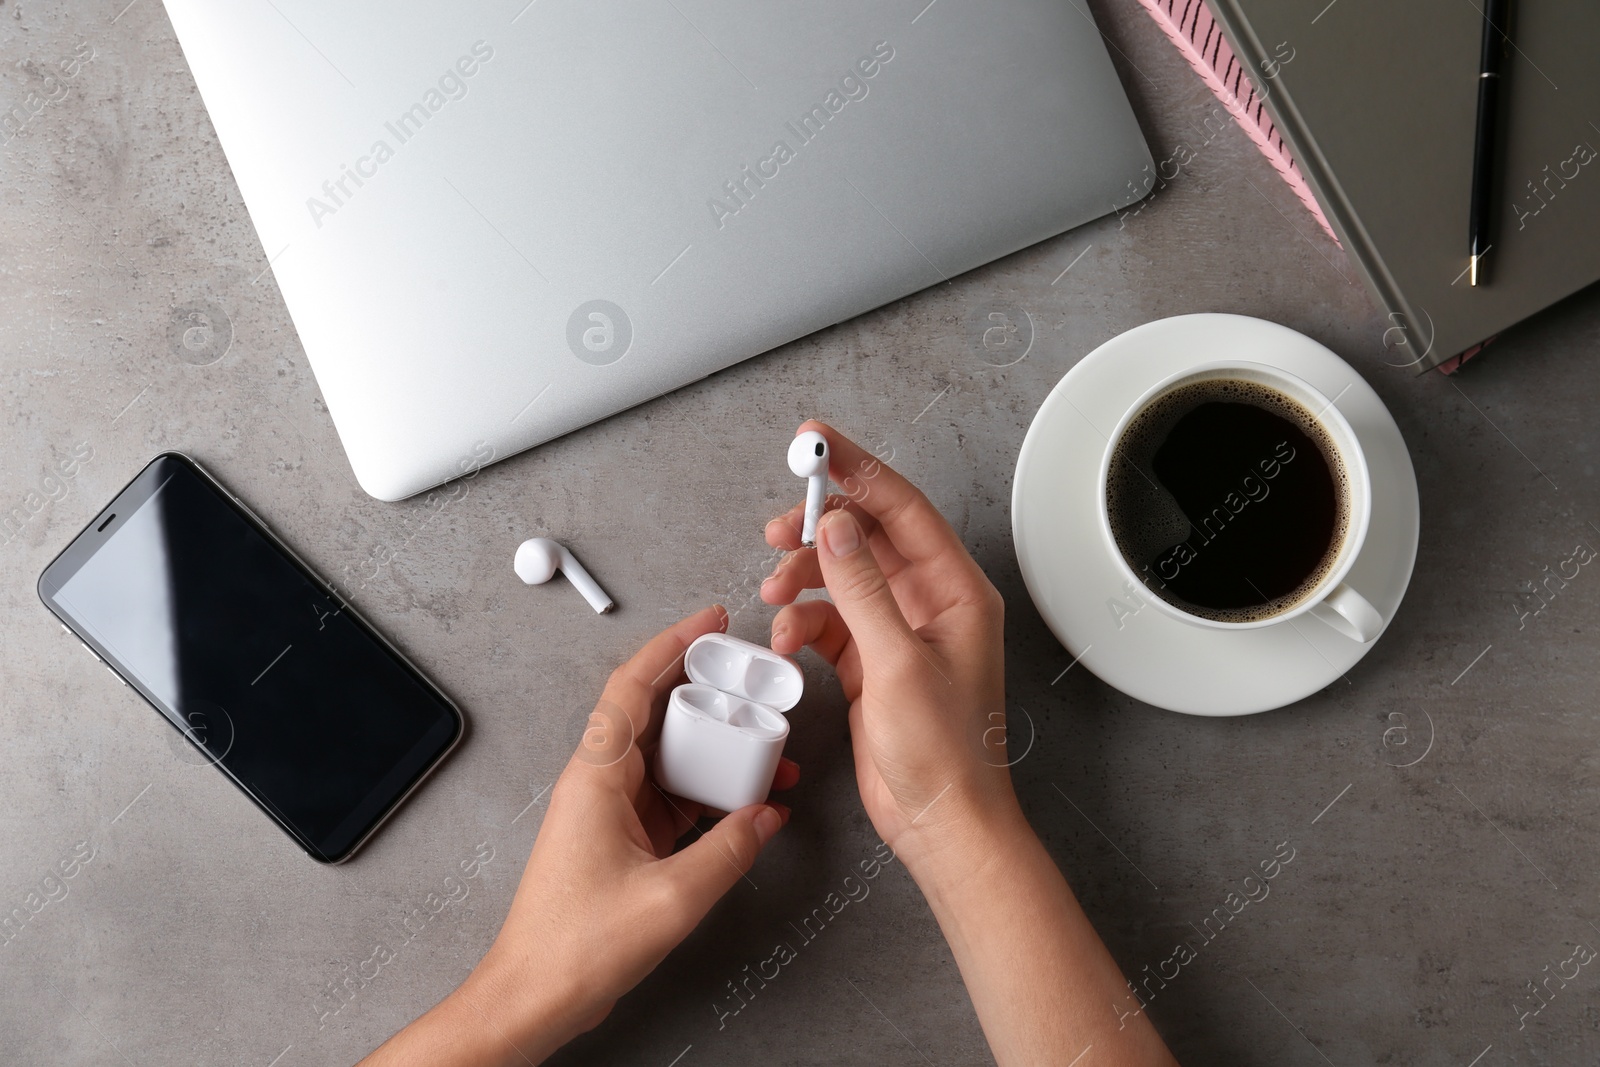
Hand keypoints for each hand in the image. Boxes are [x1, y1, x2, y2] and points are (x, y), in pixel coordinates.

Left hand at [360, 605, 796, 1065]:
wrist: (534, 996)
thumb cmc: (575, 947)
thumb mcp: (672, 897)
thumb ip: (729, 850)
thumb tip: (765, 816)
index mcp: (597, 776)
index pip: (633, 684)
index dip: (674, 643)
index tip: (712, 622)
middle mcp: (598, 782)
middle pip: (657, 712)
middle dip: (710, 694)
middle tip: (755, 686)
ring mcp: (607, 809)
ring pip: (668, 754)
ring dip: (715, 749)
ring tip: (765, 752)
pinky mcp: (619, 837)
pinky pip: (669, 794)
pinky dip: (706, 790)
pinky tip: (742, 804)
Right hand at [762, 422, 1018, 865]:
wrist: (940, 823)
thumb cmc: (944, 754)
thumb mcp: (897, 664)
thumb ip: (862, 590)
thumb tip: (837, 529)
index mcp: (956, 591)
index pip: (903, 507)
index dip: (858, 469)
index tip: (816, 443)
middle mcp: (930, 602)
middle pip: (868, 535)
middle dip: (819, 527)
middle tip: (780, 525)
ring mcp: (899, 631)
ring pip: (841, 576)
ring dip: (803, 579)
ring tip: (774, 591)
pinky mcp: (871, 661)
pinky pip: (828, 620)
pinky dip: (801, 622)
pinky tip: (785, 642)